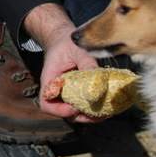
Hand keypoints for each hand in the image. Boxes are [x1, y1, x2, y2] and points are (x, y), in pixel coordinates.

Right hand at [23, 3, 106, 122]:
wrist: (65, 40)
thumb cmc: (67, 43)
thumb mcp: (77, 49)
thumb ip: (86, 62)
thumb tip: (98, 78)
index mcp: (50, 80)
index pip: (47, 103)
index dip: (59, 110)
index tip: (74, 108)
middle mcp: (57, 91)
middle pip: (63, 113)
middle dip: (81, 117)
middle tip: (99, 115)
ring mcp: (67, 94)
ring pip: (75, 113)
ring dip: (90, 116)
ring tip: (107, 114)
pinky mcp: (77, 93)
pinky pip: (83, 105)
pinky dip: (94, 109)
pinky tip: (108, 107)